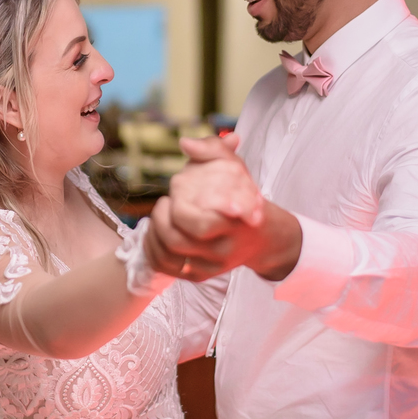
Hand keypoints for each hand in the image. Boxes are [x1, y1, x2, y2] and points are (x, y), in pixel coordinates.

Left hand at [143, 134, 302, 282]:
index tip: (178, 186)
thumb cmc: (244, 198)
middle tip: (167, 201)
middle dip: (163, 216)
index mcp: (235, 224)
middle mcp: (223, 250)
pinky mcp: (200, 275)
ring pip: (168, 254)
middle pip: (177, 238)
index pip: (199, 222)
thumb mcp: (236, 169)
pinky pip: (167, 267)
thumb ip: (214, 150)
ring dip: (156, 229)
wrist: (263, 237)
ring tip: (161, 212)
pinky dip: (154, 247)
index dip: (180, 204)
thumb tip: (185, 143)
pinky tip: (156, 230)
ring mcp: (211, 265)